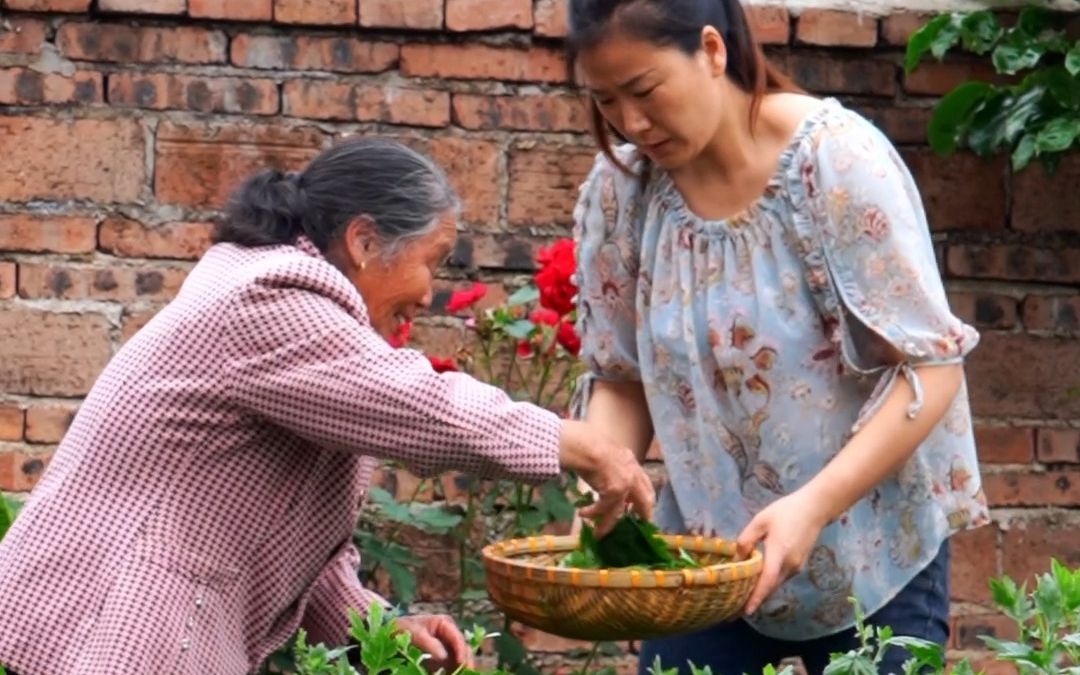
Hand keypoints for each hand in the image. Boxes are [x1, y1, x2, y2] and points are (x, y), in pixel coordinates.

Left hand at [396, 614, 470, 672]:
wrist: (391, 636)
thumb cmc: (402, 629)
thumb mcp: (413, 632)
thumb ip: (429, 643)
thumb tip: (443, 656)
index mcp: (445, 624)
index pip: (458, 638)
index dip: (462, 651)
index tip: (461, 663)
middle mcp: (449, 637)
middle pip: (463, 651)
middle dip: (465, 664)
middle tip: (464, 673)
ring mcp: (446, 650)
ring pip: (459, 662)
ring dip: (459, 670)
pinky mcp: (441, 663)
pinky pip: (450, 669)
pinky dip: (451, 672)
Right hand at [557, 420, 653, 536]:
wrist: (585, 446)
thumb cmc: (590, 445)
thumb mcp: (608, 454)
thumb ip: (613, 467)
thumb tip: (605, 479)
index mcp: (632, 463)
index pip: (645, 483)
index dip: (645, 497)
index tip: (643, 507)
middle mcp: (633, 474)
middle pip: (646, 500)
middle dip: (644, 514)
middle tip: (641, 524)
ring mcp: (625, 484)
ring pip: (619, 511)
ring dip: (608, 524)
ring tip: (599, 533)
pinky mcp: (614, 492)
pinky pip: (603, 509)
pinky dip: (592, 513)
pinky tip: (582, 514)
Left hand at [735, 489, 830, 615]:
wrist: (815, 509)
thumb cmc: (786, 512)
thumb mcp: (761, 521)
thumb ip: (747, 539)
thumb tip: (737, 558)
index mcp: (779, 553)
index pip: (767, 580)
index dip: (756, 596)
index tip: (746, 611)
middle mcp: (790, 565)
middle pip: (771, 587)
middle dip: (755, 600)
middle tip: (735, 610)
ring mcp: (797, 566)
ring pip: (776, 584)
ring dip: (762, 592)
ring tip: (742, 597)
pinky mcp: (799, 564)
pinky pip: (781, 578)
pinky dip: (769, 583)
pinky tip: (758, 582)